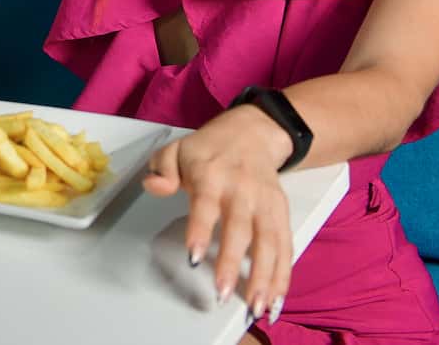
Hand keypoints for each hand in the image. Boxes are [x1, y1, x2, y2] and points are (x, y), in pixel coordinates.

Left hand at [143, 107, 293, 325]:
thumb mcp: (176, 150)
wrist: (253, 133)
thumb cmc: (208, 149)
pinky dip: (283, 273)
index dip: (200, 231)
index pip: (205, 205)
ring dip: (263, 276)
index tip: (193, 257)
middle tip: (222, 294)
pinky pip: (285, 245)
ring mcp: (265, 202)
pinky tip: (276, 296)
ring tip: (255, 306)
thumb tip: (154, 186)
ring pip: (268, 242)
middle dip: (232, 263)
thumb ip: (162, 169)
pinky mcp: (281, 212)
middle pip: (240, 229)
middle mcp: (242, 190)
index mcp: (211, 175)